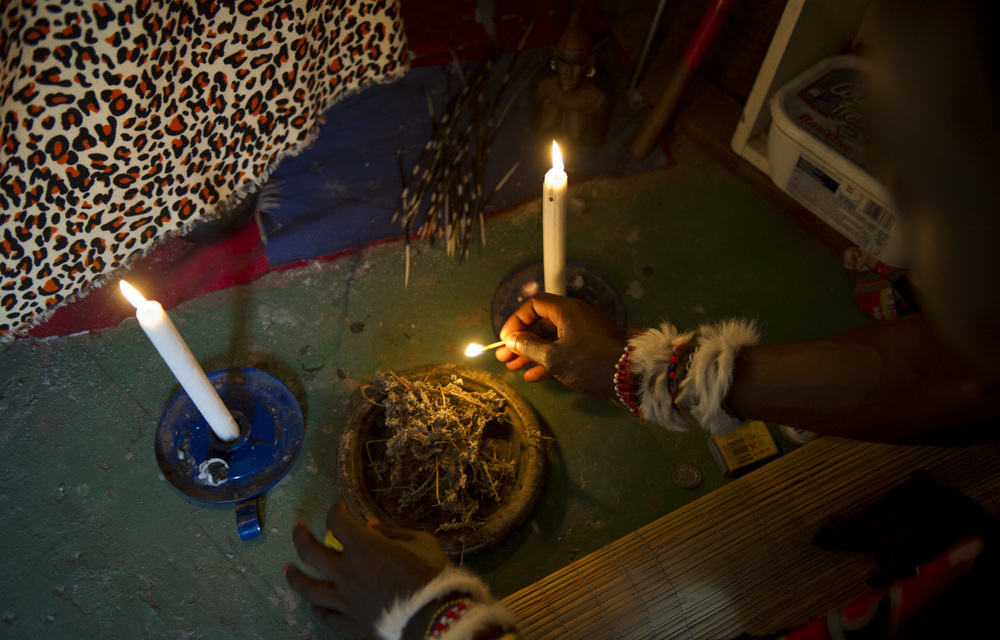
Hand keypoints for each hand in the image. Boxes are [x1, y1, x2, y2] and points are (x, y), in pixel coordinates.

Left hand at [284, 501, 450, 636]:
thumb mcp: (419, 542)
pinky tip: (313, 603)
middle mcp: (346, 571)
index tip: (340, 507)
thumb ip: (393, 533)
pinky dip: (317, 608)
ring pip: (308, 587)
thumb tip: (372, 526)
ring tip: (288, 569)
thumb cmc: (431, 573)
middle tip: (298, 528)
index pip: (336, 521)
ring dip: (295, 576)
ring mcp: (345, 599)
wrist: (434, 614)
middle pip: (310, 552)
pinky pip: (326, 616)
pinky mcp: (351, 622)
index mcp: (363, 546)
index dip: (335, 510)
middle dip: (300, 536)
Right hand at [496, 293, 625, 398]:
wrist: (630, 379)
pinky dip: (549, 360)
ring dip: (532, 353)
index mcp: (568, 309)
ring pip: (553, 339)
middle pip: (542, 324)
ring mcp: (586, 333)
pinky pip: (565, 350)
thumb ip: (529, 347)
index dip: (516, 320)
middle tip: (504, 357)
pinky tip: (533, 376)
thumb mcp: (553, 357)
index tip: (505, 338)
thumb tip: (512, 340)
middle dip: (522, 341)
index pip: (535, 305)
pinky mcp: (592, 349)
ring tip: (513, 368)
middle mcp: (577, 316)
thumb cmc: (589, 362)